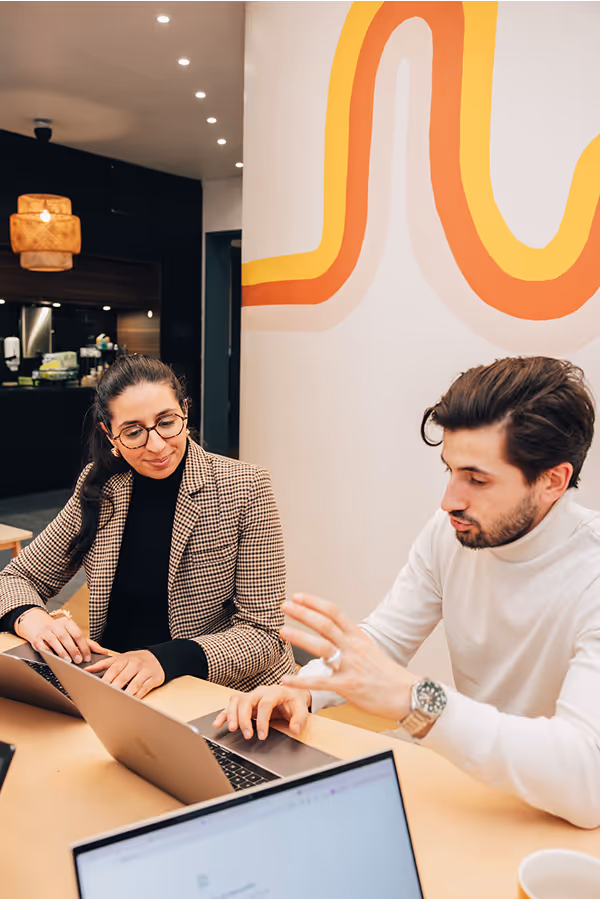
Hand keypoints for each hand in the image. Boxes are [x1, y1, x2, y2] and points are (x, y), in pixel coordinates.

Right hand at [16, 608, 106, 663]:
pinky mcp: (37, 639)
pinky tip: (54, 658)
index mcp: (68, 623)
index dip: (83, 646)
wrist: (39, 626)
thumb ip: (88, 643)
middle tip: (78, 660)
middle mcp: (56, 625)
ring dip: (62, 652)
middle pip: (66, 637)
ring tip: (68, 661)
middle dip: (73, 649)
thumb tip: (103, 651)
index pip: (78, 634)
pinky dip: (49, 652)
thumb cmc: (61, 632)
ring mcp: (46, 632)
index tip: (87, 657)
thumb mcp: (74, 635)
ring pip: (54, 641)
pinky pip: (43, 646)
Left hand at [84, 649, 164, 698]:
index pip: (113, 669)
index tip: (97, 688)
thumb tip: (87, 669)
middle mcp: (135, 663)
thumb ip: (103, 664)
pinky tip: (131, 701)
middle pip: (123, 678)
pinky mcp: (154, 678)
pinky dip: (137, 696)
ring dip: (126, 694)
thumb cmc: (135, 660)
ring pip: (134, 684)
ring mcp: (145, 671)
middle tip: (106, 697)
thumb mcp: (120, 658)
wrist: (158, 657)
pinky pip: (144, 689)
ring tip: (118, 701)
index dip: (105, 679)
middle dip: (114, 688)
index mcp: (125, 658)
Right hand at [212, 685, 311, 740]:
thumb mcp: (301, 709)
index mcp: (275, 692)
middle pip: (247, 700)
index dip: (262, 720)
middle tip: (247, 735)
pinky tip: (218, 723)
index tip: (263, 736)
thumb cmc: (294, 702)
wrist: (291, 694)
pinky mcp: (245, 702)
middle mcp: (260, 692)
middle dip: (244, 718)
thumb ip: (300, 719)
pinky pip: (231, 705)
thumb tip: (294, 728)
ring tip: (232, 729)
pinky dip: (224, 714)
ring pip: (236, 700)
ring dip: (232, 714)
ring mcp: (251, 696)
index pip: (265, 704)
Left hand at [279, 594, 417, 721]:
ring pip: (322, 647)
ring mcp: (351, 666)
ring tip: (282, 631)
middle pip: (325, 624)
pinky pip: (321, 682)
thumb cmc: (388, 675)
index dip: (314, 603)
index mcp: (358, 637)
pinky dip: (301, 681)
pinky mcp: (349, 686)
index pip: (334, 613)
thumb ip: (350, 642)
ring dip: (300, 637)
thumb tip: (332, 636)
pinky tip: (286, 680)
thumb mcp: (369, 650)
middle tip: (284, 606)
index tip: (297, 596)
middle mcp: (353, 648)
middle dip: (303, 613)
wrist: (408, 695)